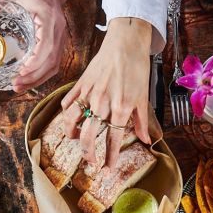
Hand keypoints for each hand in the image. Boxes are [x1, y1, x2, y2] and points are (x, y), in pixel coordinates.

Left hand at [0, 0, 67, 92]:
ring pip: (54, 65)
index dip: (36, 62)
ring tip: (20, 86)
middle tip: (15, 85)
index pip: (47, 44)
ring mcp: (61, 37)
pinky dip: (41, 74)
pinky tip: (28, 79)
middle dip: (34, 76)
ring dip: (38, 79)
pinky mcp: (58, 43)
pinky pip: (53, 63)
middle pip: (52, 60)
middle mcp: (58, 29)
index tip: (22, 71)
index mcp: (48, 16)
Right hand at [60, 17, 152, 167]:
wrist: (126, 42)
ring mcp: (89, 93)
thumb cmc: (137, 68)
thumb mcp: (143, 97)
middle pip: (89, 136)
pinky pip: (68, 102)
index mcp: (121, 108)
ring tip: (76, 139)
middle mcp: (103, 103)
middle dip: (88, 153)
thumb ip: (142, 121)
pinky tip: (70, 119)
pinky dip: (66, 113)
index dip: (109, 158)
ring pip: (72, 121)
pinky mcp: (81, 84)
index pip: (113, 139)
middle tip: (91, 161)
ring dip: (72, 134)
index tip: (106, 170)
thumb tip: (146, 140)